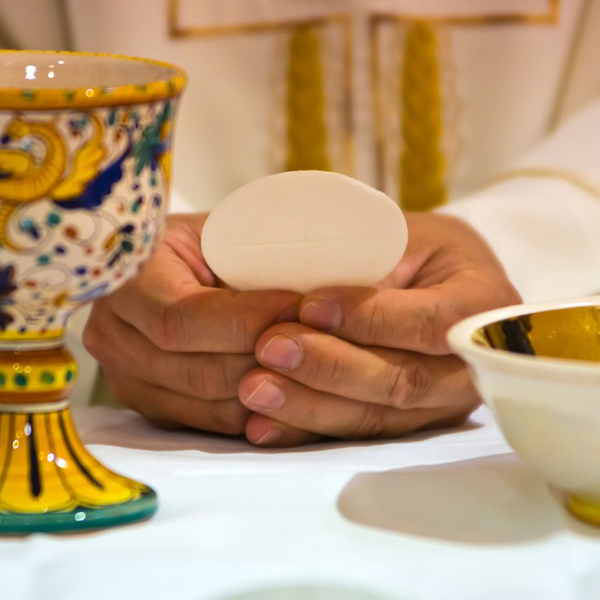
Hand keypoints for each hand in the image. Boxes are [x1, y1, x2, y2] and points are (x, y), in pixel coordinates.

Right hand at [83, 213, 300, 433]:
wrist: (167, 265)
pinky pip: (212, 424)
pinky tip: (287, 387)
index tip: (297, 306)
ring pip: (212, 406)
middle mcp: (113, 336)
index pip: (184, 319)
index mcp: (123, 281)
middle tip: (314, 340)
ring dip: (269, 389)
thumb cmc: (200, 243)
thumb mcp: (219, 233)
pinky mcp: (150, 405)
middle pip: (201, 373)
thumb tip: (307, 299)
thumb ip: (249, 262)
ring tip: (307, 363)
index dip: (247, 321)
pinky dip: (257, 410)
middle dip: (267, 360)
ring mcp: (127, 378)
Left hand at [238, 212, 521, 446]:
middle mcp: (476, 362)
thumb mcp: (398, 233)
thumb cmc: (409, 244)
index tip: (309, 306)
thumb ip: (364, 263)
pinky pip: (358, 434)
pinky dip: (308, 430)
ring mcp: (444, 400)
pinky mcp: (410, 422)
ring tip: (255, 389)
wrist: (427, 276)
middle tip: (269, 348)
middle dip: (331, 367)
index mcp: (483, 301)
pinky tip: (264, 426)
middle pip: (404, 380)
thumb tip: (303, 302)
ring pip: (377, 416)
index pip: (431, 322)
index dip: (371, 319)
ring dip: (311, 406)